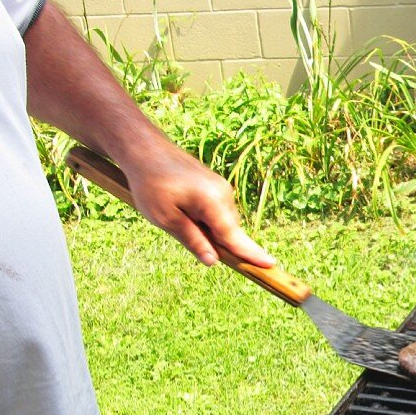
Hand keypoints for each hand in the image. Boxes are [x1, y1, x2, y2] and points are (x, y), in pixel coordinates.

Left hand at [121, 139, 273, 267]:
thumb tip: (213, 260)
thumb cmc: (150, 183)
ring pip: (223, 221)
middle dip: (215, 242)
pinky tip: (182, 209)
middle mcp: (224, 194)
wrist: (144, 148)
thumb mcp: (166, 218)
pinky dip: (206, 218)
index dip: (251, 254)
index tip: (271, 266)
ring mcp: (221, 187)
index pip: (234, 236)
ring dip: (207, 229)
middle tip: (182, 233)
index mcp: (213, 202)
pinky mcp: (215, 185)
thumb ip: (192, 240)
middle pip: (229, 231)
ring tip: (175, 215)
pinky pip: (218, 211)